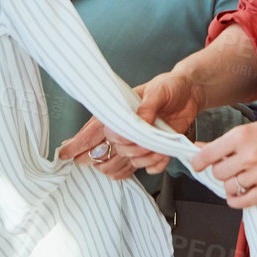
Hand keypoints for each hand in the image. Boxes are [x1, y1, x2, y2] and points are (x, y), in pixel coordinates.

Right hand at [56, 71, 203, 177]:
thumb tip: (138, 124)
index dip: (78, 144)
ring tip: (156, 145)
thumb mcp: (158, 91)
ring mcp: (137, 145)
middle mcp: (123, 133)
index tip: (65, 155)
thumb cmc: (169, 86)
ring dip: (142, 159)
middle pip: (106, 156)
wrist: (190, 92)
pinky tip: (163, 154)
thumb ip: (146, 108)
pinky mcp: (152, 152)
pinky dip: (155, 165)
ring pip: (125, 165)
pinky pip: (147, 169)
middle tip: (140, 142)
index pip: (92, 132)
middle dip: (123, 153)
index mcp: (117, 114)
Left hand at [190, 113, 256, 208]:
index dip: (198, 162)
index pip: (207, 155)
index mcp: (243, 135)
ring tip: (241, 178)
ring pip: (229, 187)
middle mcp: (249, 154)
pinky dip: (236, 200)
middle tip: (229, 167)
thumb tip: (202, 148)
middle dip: (220, 172)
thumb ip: (229, 141)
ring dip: (231, 185)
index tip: (197, 164)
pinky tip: (239, 194)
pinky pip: (243, 202)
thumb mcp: (256, 127)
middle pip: (218, 173)